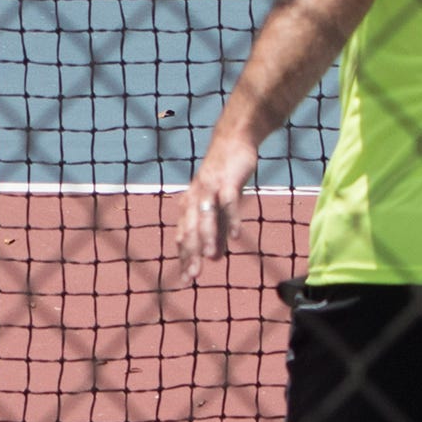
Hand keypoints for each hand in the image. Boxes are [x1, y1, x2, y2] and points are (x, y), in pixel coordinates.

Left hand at [172, 139, 255, 283]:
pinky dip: (232, 218)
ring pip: (206, 216)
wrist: (233, 140)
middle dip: (191, 254)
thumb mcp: (219, 205)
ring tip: (209, 258)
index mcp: (190, 205)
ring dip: (207, 237)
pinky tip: (236, 236)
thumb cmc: (224, 175)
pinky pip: (229, 202)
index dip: (185, 258)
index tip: (185, 281)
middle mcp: (195, 198)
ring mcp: (211, 188)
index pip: (184, 236)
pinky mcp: (228, 180)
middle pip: (191, 229)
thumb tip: (214, 258)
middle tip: (192, 277)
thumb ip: (216, 231)